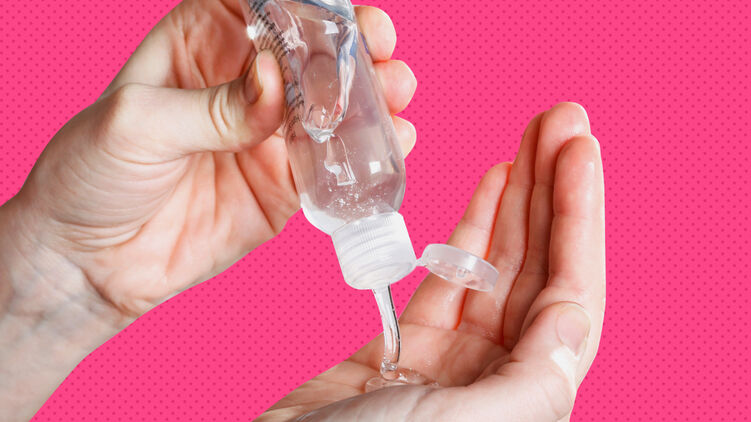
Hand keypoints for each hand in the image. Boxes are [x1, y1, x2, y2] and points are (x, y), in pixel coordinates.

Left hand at [4, 1, 416, 317]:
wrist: (92, 263)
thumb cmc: (92, 175)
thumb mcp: (138, 123)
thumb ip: (213, 104)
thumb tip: (273, 81)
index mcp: (201, 43)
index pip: (266, 5)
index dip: (310, 4)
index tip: (343, 13)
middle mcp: (242, 82)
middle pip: (312, 51)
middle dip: (354, 45)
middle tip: (380, 50)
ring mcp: (268, 135)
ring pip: (334, 104)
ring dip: (374, 94)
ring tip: (396, 93)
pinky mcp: (285, 183)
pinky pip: (333, 163)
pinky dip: (368, 151)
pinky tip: (393, 141)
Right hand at [259, 103, 604, 420]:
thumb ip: (532, 376)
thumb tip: (574, 316)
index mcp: (527, 395)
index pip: (570, 291)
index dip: (579, 218)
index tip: (580, 151)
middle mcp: (498, 375)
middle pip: (538, 267)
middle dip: (552, 190)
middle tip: (561, 120)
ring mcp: (453, 359)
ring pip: (495, 263)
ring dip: (514, 200)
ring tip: (529, 140)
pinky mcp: (405, 347)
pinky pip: (446, 275)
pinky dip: (468, 228)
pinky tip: (489, 186)